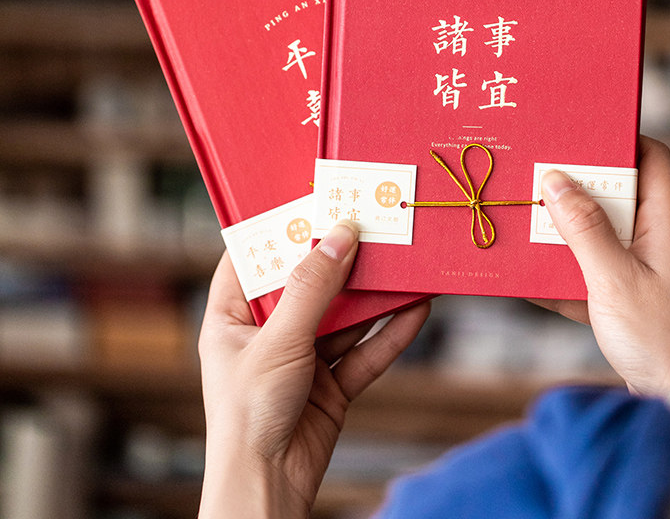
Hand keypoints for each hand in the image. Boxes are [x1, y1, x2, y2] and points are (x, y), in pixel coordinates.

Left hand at [198, 221, 429, 518]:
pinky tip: (416, 309)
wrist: (268, 488)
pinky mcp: (332, 382)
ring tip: (401, 260)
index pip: (253, 258)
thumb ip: (313, 288)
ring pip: (344, 314)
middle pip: (308, 282)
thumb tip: (340, 237)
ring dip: (373, 293)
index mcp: (234, 316)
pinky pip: (366, 349)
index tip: (313, 200)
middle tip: (370, 223)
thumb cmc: (249, 415)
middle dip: (340, 257)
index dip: (280, 229)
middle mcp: (268, 331)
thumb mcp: (278, 341)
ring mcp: (302, 356)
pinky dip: (391, 332)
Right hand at [534, 136, 669, 415]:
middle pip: (615, 190)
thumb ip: (584, 228)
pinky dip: (559, 269)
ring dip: (560, 228)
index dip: (618, 139)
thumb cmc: (661, 339)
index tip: (575, 135)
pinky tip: (526, 275)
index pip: (651, 156)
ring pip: (595, 229)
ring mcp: (639, 264)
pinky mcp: (623, 292)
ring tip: (522, 219)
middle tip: (534, 174)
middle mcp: (655, 235)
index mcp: (665, 220)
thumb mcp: (614, 278)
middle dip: (573, 185)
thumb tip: (554, 179)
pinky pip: (585, 267)